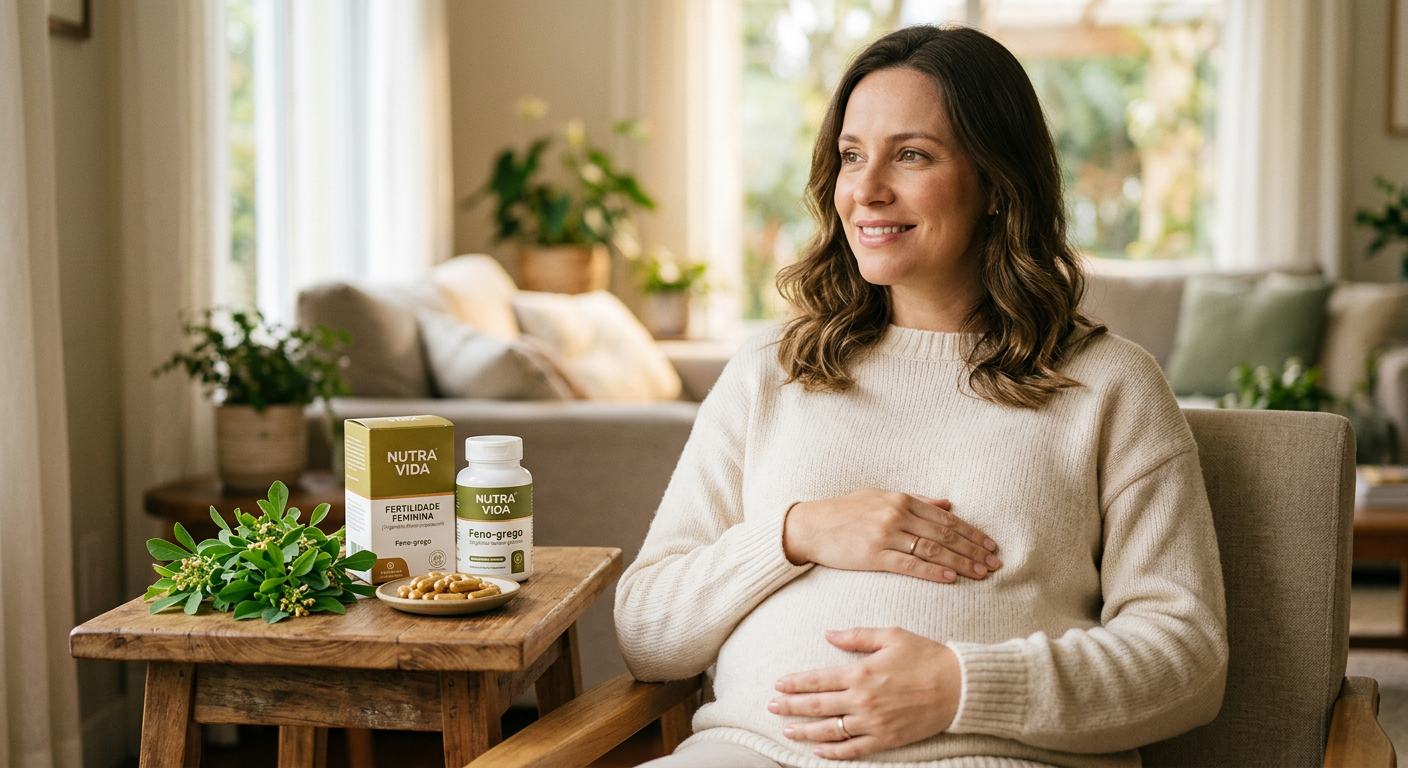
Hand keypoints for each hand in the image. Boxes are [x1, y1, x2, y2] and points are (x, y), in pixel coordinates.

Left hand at [769, 627, 960, 759]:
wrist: (959, 686)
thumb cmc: (926, 656)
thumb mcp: (890, 635)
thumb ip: (856, 636)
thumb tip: (828, 634)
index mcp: (861, 672)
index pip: (818, 679)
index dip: (795, 682)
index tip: (778, 683)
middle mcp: (862, 700)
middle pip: (817, 706)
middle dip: (790, 706)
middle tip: (771, 707)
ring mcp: (873, 722)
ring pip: (830, 730)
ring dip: (805, 731)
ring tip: (787, 730)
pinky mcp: (886, 739)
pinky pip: (853, 749)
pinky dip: (833, 752)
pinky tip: (818, 750)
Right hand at [782, 488, 999, 583]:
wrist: (810, 525)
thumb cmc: (844, 511)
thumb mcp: (880, 497)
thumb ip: (916, 500)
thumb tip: (948, 503)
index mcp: (901, 499)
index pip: (946, 518)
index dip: (972, 532)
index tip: (990, 545)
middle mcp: (897, 514)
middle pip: (945, 534)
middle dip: (973, 550)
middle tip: (995, 563)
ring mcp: (886, 535)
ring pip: (933, 550)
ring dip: (961, 563)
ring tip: (981, 573)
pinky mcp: (874, 555)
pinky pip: (910, 565)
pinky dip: (933, 571)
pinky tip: (951, 578)